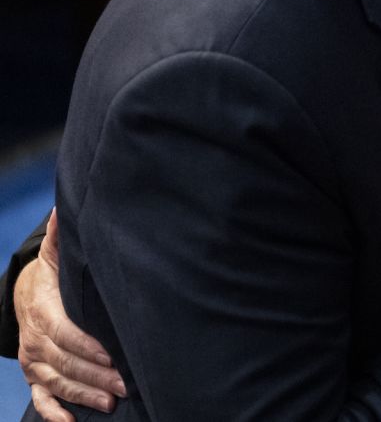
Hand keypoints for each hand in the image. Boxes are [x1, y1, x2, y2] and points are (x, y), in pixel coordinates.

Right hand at [16, 210, 126, 419]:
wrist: (22, 295)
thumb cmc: (50, 277)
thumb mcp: (53, 257)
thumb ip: (60, 239)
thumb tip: (64, 210)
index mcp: (42, 313)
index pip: (66, 335)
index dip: (90, 347)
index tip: (115, 355)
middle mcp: (35, 341)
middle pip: (65, 363)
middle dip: (96, 375)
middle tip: (125, 383)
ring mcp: (33, 362)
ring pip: (57, 383)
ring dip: (84, 394)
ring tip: (112, 401)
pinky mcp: (35, 376)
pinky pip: (41, 399)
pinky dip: (54, 413)